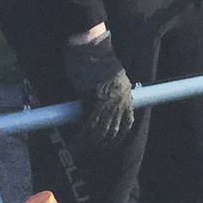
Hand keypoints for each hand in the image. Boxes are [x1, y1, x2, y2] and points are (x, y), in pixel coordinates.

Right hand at [63, 31, 134, 147]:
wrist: (92, 49)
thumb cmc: (100, 61)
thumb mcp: (115, 79)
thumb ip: (113, 93)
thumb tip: (105, 105)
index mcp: (127, 96)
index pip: (128, 124)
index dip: (119, 137)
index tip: (111, 146)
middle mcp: (120, 102)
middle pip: (114, 131)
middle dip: (103, 145)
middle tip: (92, 153)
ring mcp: (108, 103)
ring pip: (100, 132)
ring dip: (90, 144)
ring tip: (80, 150)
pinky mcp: (94, 102)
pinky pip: (88, 126)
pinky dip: (81, 136)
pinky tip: (74, 142)